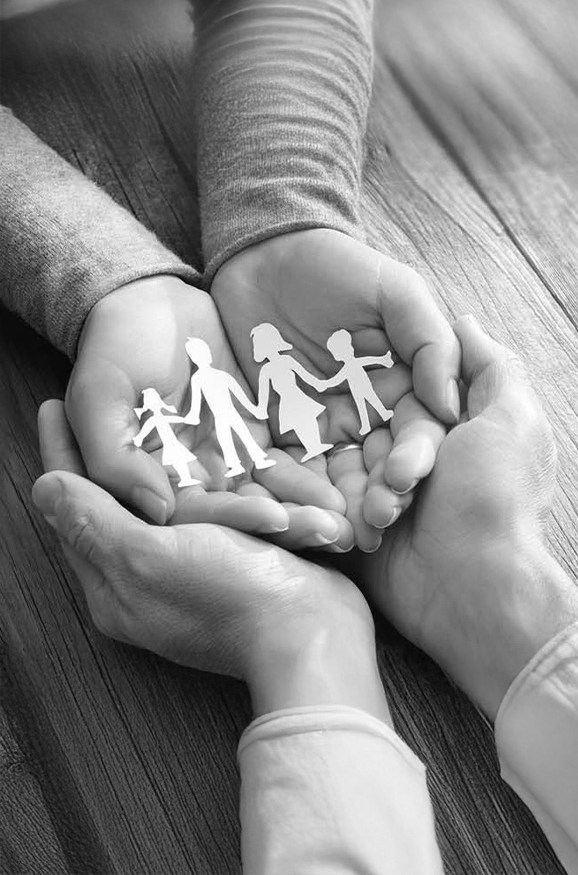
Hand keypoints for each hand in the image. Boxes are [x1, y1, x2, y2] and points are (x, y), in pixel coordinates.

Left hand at [32, 402, 389, 722]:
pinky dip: (195, 479)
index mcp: (114, 582)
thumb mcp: (150, 557)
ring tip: (130, 413)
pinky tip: (191, 447)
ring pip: (159, 501)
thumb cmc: (230, 596)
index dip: (61, 454)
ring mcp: (188, 567)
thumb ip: (95, 522)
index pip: (73, 509)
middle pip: (110, 502)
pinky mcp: (228, 557)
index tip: (50, 406)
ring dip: (147, 460)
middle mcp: (145, 577)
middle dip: (99, 452)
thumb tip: (44, 486)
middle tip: (86, 403)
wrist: (313, 633)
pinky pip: (203, 509)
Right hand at [65, 276, 349, 549]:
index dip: (235, 518)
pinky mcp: (255, 437)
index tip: (277, 519)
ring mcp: (227, 460)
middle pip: (240, 514)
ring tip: (348, 519)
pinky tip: (345, 486)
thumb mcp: (99, 398)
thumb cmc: (112, 348)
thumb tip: (157, 513)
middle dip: (287, 524)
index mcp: (150, 481)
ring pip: (270, 494)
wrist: (147, 302)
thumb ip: (115, 458)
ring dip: (307, 508)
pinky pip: (287, 462)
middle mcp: (191, 481)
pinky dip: (313, 476)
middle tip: (333, 533)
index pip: (195, 516)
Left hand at [211, 230, 455, 549]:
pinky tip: (289, 513)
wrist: (266, 255)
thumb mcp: (397, 291)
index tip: (403, 482)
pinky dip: (290, 492)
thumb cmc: (340, 267)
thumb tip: (450, 405)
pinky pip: (288, 467)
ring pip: (338, 477)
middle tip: (371, 524)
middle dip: (379, 497)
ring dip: (339, 507)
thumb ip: (429, 341)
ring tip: (335, 533)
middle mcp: (371, 415)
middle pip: (381, 466)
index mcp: (406, 387)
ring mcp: (326, 426)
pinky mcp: (280, 430)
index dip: (414, 460)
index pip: (419, 434)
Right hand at [360, 316, 577, 718]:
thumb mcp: (510, 420)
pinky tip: (359, 526)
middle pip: (371, 432)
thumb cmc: (496, 501)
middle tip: (406, 481)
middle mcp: (413, 461)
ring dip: (366, 489)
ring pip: (348, 469)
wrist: (474, 590)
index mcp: (448, 432)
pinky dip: (341, 513)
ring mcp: (382, 497)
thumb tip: (462, 320)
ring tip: (393, 512)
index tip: (407, 430)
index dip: (401, 410)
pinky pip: (329, 505)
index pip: (404, 400)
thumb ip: (488, 367)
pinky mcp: (357, 528)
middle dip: (385, 458)